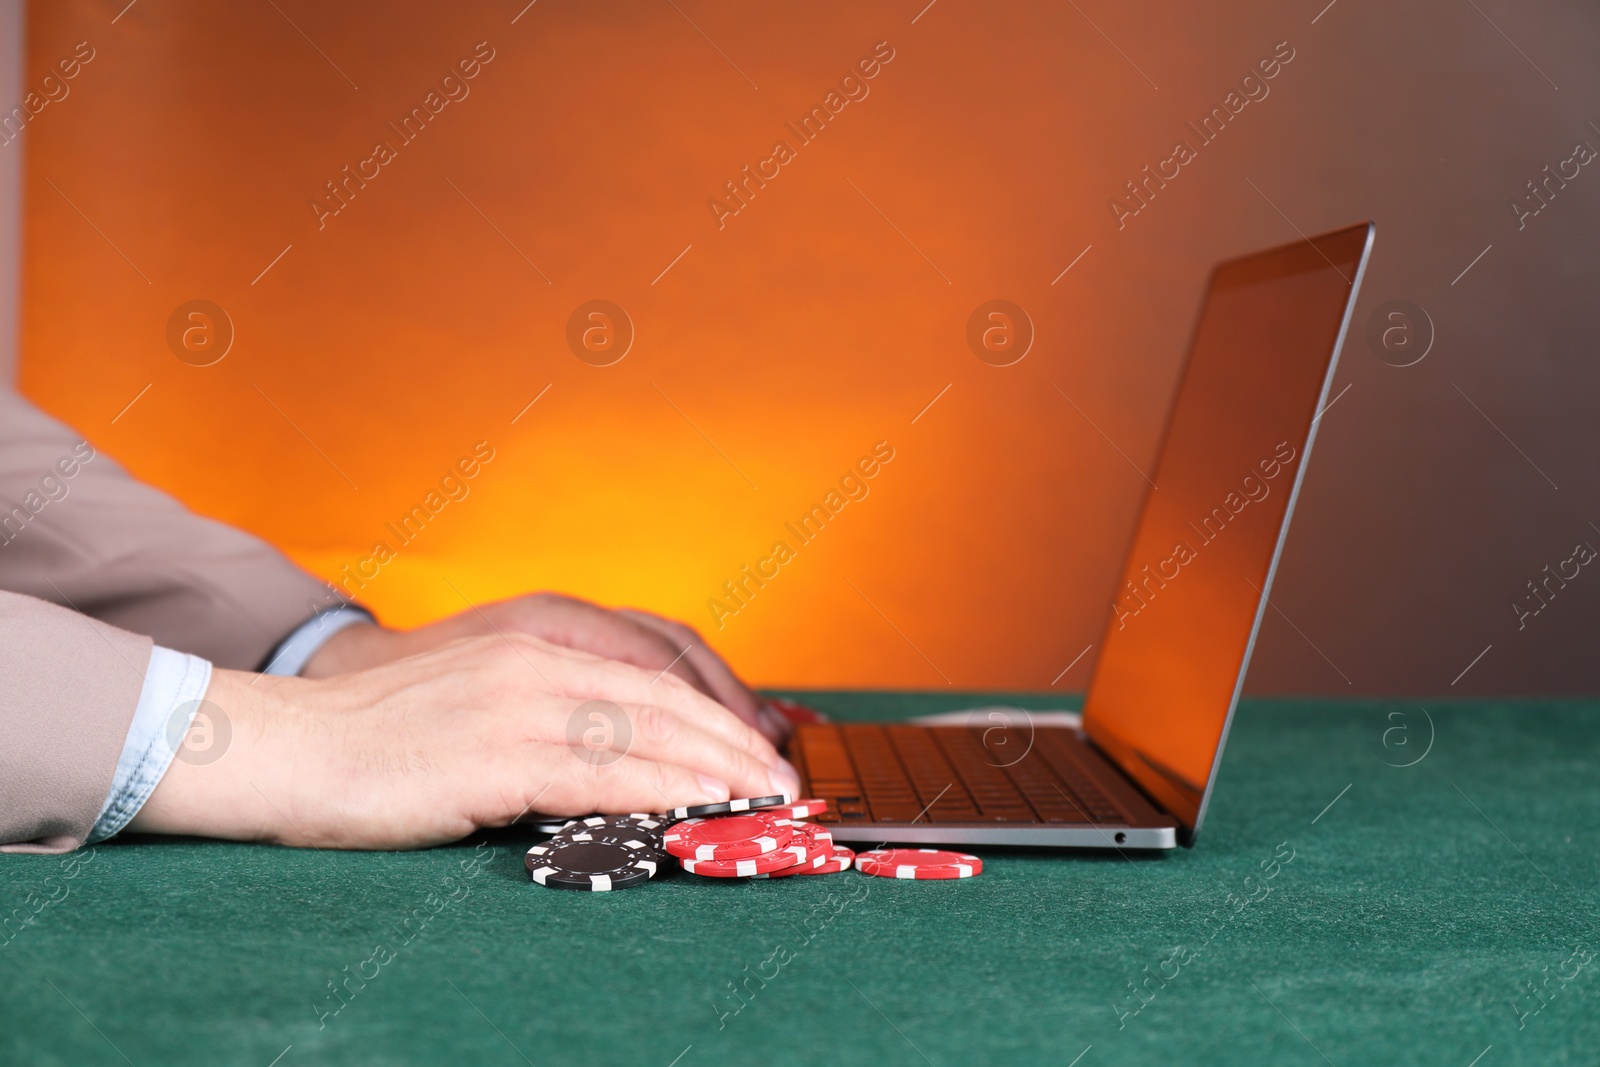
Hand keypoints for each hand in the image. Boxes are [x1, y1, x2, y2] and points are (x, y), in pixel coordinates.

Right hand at [129, 633, 801, 848]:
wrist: (285, 747)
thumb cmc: (374, 742)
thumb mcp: (473, 708)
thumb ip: (543, 722)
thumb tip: (615, 764)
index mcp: (533, 648)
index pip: (651, 674)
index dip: (714, 712)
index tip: (756, 747)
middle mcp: (534, 667)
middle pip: (663, 700)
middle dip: (732, 743)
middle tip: (782, 779)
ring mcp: (516, 707)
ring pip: (643, 736)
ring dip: (712, 771)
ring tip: (760, 799)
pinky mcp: (494, 756)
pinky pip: (599, 776)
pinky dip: (658, 793)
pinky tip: (694, 809)